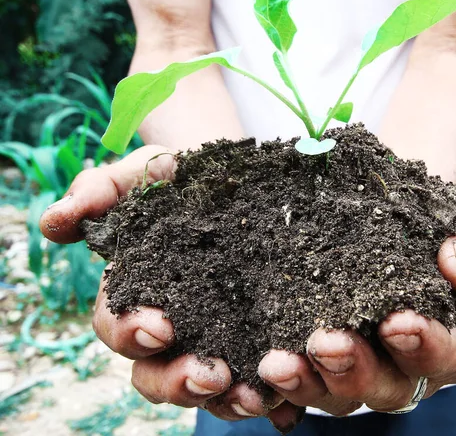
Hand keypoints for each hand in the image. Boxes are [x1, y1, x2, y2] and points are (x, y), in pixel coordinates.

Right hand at [40, 146, 300, 431]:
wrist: (230, 175)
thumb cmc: (176, 179)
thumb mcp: (140, 174)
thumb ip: (98, 191)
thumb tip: (52, 222)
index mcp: (134, 295)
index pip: (118, 327)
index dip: (131, 332)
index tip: (160, 325)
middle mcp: (171, 327)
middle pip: (157, 374)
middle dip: (177, 380)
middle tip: (209, 374)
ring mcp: (211, 338)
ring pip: (204, 387)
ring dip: (223, 399)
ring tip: (252, 396)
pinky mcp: (250, 341)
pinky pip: (251, 382)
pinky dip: (264, 398)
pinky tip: (282, 401)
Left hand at [257, 201, 455, 414]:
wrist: (391, 215)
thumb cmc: (437, 226)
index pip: (454, 357)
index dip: (429, 348)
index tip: (398, 322)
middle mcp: (406, 366)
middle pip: (386, 388)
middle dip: (354, 371)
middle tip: (325, 343)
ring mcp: (358, 368)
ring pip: (334, 394)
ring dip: (305, 383)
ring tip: (275, 362)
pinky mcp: (317, 362)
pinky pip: (295, 387)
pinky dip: (271, 391)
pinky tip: (244, 382)